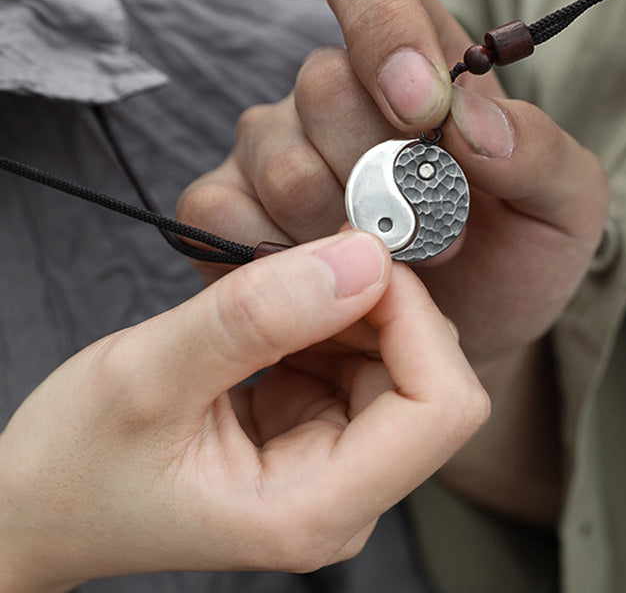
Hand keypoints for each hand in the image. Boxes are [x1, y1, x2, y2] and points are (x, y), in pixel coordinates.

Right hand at [0, 232, 487, 591]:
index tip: (354, 259)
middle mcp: (347, 491)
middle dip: (383, 302)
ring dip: (354, 302)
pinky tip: (276, 308)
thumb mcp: (148, 376)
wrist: (45, 498)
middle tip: (314, 256)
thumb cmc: (76, 463)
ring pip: (403, 354)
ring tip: (277, 286)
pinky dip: (331, 313)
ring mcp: (339, 460)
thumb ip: (256, 317)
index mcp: (316, 508)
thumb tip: (362, 258)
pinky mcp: (323, 427)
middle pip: (433, 375)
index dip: (414, 318)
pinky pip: (364, 353)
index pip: (441, 407)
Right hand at [178, 0, 608, 521]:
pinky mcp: (229, 209)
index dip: (383, 24)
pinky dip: (278, 258)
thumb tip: (477, 127)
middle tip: (441, 235)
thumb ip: (539, 151)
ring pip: (282, 162)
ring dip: (349, 230)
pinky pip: (219, 213)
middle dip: (391, 176)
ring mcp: (272, 148)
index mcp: (414, 59)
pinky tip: (329, 281)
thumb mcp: (564, 204)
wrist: (469, 331)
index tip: (423, 107)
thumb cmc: (515, 255)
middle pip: (325, 86)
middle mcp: (331, 92)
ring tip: (397, 265)